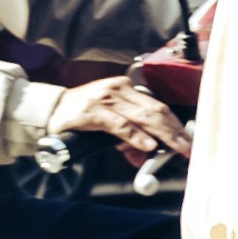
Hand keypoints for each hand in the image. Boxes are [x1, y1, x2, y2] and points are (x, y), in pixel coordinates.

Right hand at [50, 74, 188, 169]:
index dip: (176, 124)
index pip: (158, 106)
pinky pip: (120, 125)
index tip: (189, 139)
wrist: (49, 110)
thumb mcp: (109, 119)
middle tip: (189, 148)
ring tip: (177, 148)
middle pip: (156, 111)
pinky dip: (137, 136)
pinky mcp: (93, 111)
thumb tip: (151, 150)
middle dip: (175, 131)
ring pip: (143, 117)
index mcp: (125, 88)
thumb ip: (130, 133)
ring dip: (164, 135)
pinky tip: (149, 145)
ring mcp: (105, 99)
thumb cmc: (81, 115)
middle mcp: (118, 89)